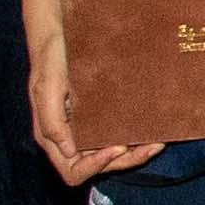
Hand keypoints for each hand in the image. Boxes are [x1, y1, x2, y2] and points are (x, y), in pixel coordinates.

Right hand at [16, 0, 155, 183]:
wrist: (62, 34)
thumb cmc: (52, 58)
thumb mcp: (46, 86)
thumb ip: (52, 120)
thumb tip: (68, 152)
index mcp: (54, 136)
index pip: (73, 170)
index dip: (95, 166)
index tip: (115, 148)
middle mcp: (71, 138)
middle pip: (99, 167)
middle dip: (125, 161)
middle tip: (151, 146)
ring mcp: (87, 128)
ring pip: (113, 156)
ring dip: (135, 154)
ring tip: (157, 142)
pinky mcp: (101, 117)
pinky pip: (120, 137)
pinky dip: (137, 139)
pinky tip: (155, 131)